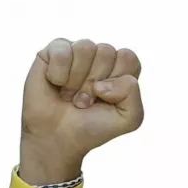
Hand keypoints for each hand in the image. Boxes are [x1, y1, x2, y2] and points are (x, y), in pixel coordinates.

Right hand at [19, 38, 143, 183]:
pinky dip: (59, 75)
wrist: (57, 140)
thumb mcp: (127, 119)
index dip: (117, 84)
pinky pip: (62, 52)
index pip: (128, 58)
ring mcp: (77, 50)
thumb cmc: (91, 128)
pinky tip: (56, 84)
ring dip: (76, 81)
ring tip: (70, 96)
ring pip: (85, 48)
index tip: (105, 100)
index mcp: (120, 68)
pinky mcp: (55, 50)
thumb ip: (133, 94)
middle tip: (84, 102)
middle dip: (94, 85)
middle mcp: (99, 55)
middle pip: (107, 52)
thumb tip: (102, 82)